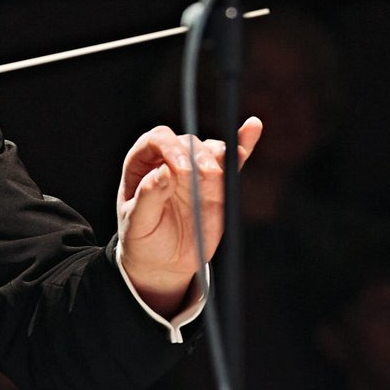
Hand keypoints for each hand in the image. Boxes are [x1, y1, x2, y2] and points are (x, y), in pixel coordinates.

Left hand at [116, 117, 263, 314]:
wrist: (162, 261)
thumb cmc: (142, 239)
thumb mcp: (136, 223)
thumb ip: (147, 197)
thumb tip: (163, 172)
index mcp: (142, 162)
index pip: (157, 140)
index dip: (170, 148)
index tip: (180, 169)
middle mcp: (169, 160)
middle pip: (188, 143)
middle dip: (198, 156)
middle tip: (207, 175)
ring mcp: (195, 170)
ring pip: (211, 151)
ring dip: (219, 156)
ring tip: (217, 174)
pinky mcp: (217, 185)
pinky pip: (231, 162)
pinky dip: (243, 146)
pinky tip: (253, 127)